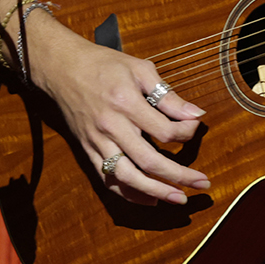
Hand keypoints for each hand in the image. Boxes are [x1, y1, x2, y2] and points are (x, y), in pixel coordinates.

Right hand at [30, 31, 209, 205]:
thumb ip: (167, 95)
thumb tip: (195, 114)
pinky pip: (107, 179)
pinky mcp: (87, 150)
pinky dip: (128, 194)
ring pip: (127, 178)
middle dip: (180, 176)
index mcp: (126, 103)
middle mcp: (111, 126)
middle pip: (150, 161)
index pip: (165, 131)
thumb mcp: (139, 68)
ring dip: (156, 192)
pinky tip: (148, 199)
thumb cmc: (103, 64)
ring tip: (178, 198)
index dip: (187, 133)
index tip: (194, 127)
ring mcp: (97, 141)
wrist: (61, 67)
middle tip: (203, 183)